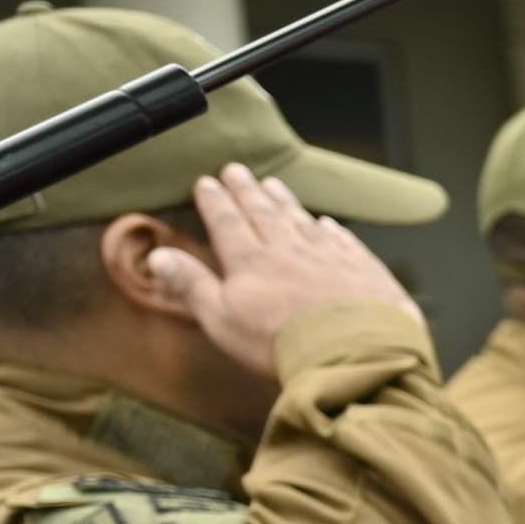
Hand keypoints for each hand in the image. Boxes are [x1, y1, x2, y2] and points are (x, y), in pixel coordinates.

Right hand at [151, 166, 416, 369]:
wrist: (356, 353)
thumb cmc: (280, 343)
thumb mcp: (222, 319)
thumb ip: (191, 285)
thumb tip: (158, 256)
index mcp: (251, 262)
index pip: (227, 223)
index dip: (215, 202)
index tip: (206, 182)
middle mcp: (291, 251)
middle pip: (264, 214)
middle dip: (247, 191)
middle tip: (236, 170)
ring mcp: (332, 259)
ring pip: (303, 221)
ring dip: (286, 202)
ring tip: (273, 184)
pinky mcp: (365, 272)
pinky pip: (344, 242)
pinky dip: (331, 230)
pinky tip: (326, 223)